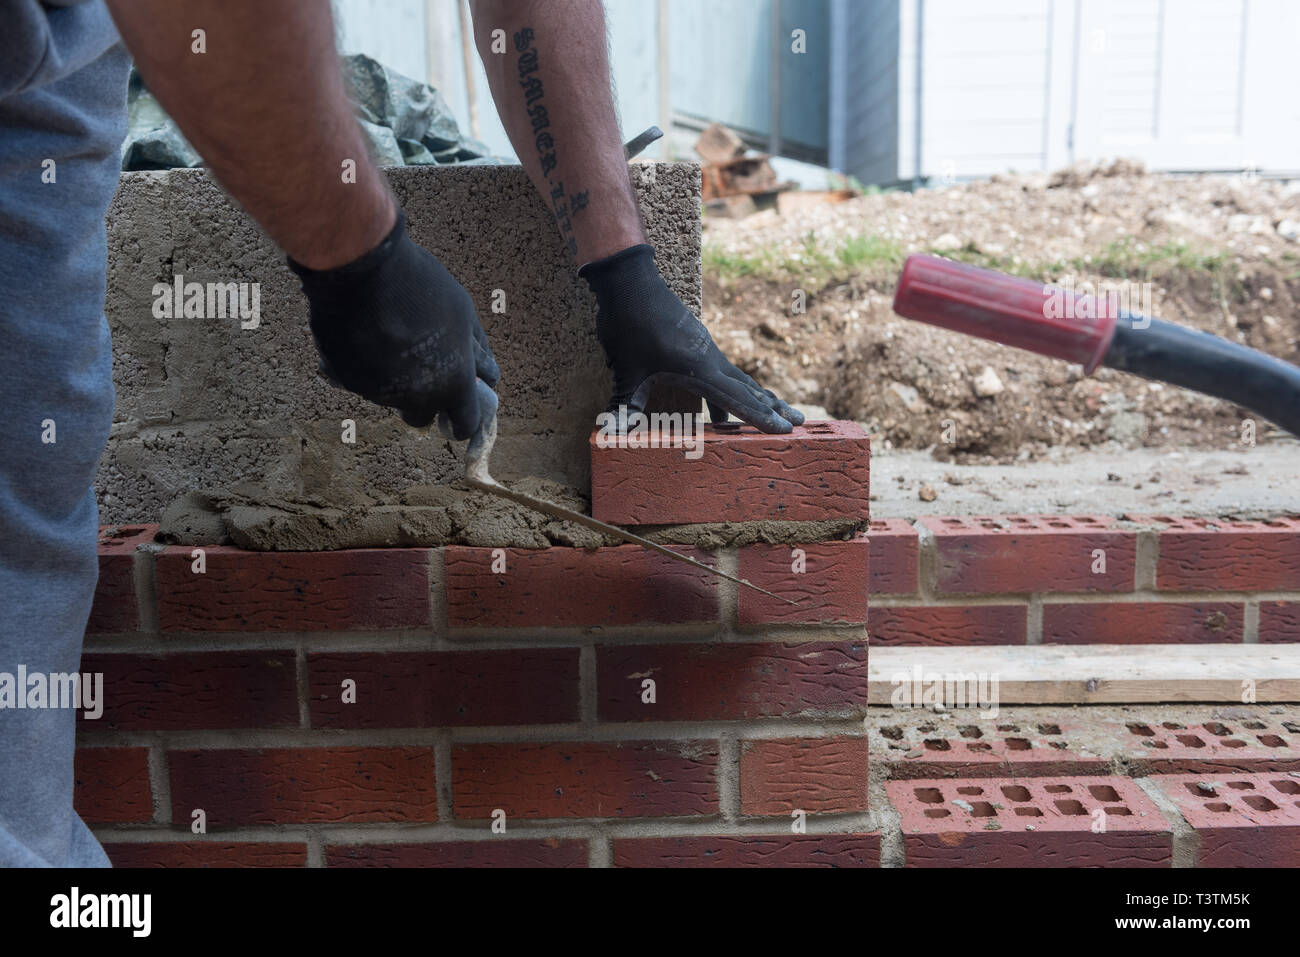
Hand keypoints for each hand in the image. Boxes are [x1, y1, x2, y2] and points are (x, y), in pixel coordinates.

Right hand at [288, 210, 498, 437]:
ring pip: (389, 398)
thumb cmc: (420, 286)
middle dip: (424, 402)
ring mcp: (378, 392)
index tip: (458, 412)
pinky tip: (361, 334)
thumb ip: (476, 349)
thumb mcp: (462, 312)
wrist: (361, 270)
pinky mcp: (345, 381)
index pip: (465, 425)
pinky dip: (363, 365)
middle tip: (421, 371)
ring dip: (393, 381)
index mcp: (453, 383)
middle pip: (421, 417)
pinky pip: (358, 381)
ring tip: (389, 340)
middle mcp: (416, 397)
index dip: (463, 420)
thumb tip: (487, 373)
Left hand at [578, 244, 803, 431]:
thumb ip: (625, 403)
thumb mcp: (625, 369)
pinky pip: (723, 374)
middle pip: (749, 389)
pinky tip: (720, 412)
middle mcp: (710, 360)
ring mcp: (706, 350)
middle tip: (800, 423)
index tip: (785, 430)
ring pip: (739, 380)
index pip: (737, 399)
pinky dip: (734, 391)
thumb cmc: (628, 325)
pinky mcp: (697, 345)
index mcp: (699, 368)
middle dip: (773, 409)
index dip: (760, 417)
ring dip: (758, 399)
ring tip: (777, 414)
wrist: (630, 282)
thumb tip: (613, 433)